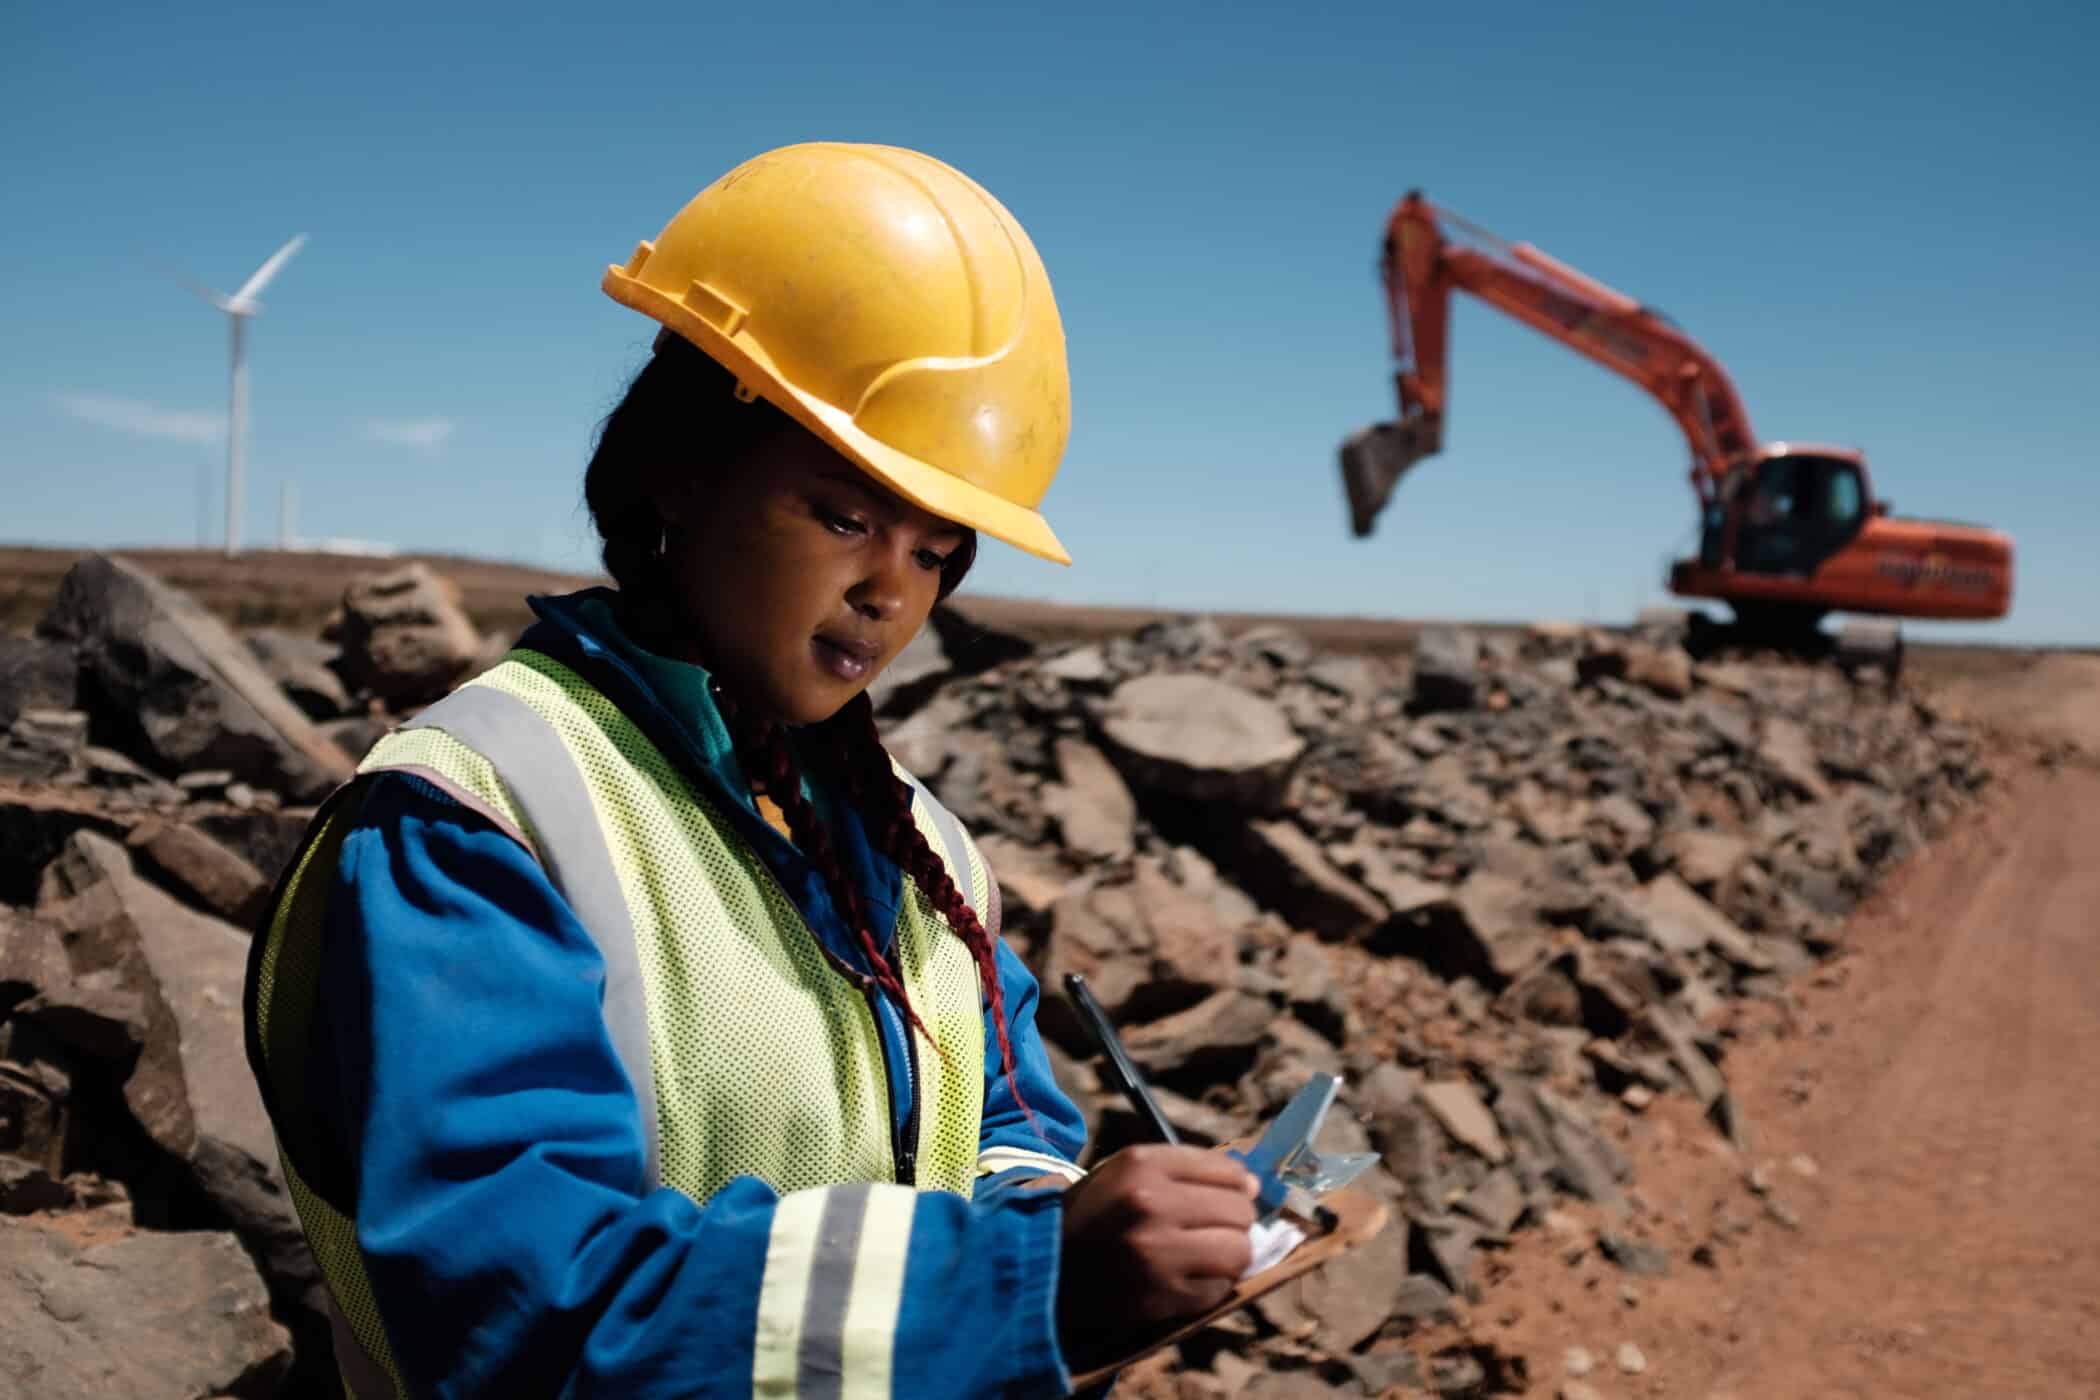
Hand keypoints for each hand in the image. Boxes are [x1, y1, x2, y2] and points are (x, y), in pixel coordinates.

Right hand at [1055, 1145, 1257, 1371]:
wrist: (1049, 1266)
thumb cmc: (1097, 1213)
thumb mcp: (1128, 1172)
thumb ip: (1186, 1169)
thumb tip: (1252, 1184)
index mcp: (1142, 1166)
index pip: (1226, 1170)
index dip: (1239, 1184)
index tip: (1237, 1193)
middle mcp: (1150, 1204)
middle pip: (1238, 1210)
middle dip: (1237, 1220)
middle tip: (1220, 1227)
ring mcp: (1157, 1253)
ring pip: (1238, 1251)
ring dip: (1231, 1255)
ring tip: (1210, 1254)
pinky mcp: (1161, 1296)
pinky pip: (1219, 1289)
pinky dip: (1213, 1286)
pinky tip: (1190, 1278)